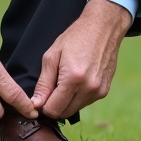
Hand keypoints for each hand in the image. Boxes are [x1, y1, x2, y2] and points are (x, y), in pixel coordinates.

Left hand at [31, 0, 129, 118]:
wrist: (103, 27)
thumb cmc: (75, 38)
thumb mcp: (52, 56)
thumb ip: (43, 83)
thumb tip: (36, 105)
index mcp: (73, 78)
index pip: (54, 109)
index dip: (43, 106)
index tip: (41, 97)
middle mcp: (89, 88)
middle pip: (64, 113)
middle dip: (54, 105)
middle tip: (52, 87)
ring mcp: (99, 91)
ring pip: (75, 109)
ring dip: (67, 101)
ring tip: (65, 80)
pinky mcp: (105, 90)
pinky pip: (85, 102)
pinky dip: (78, 97)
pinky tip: (77, 80)